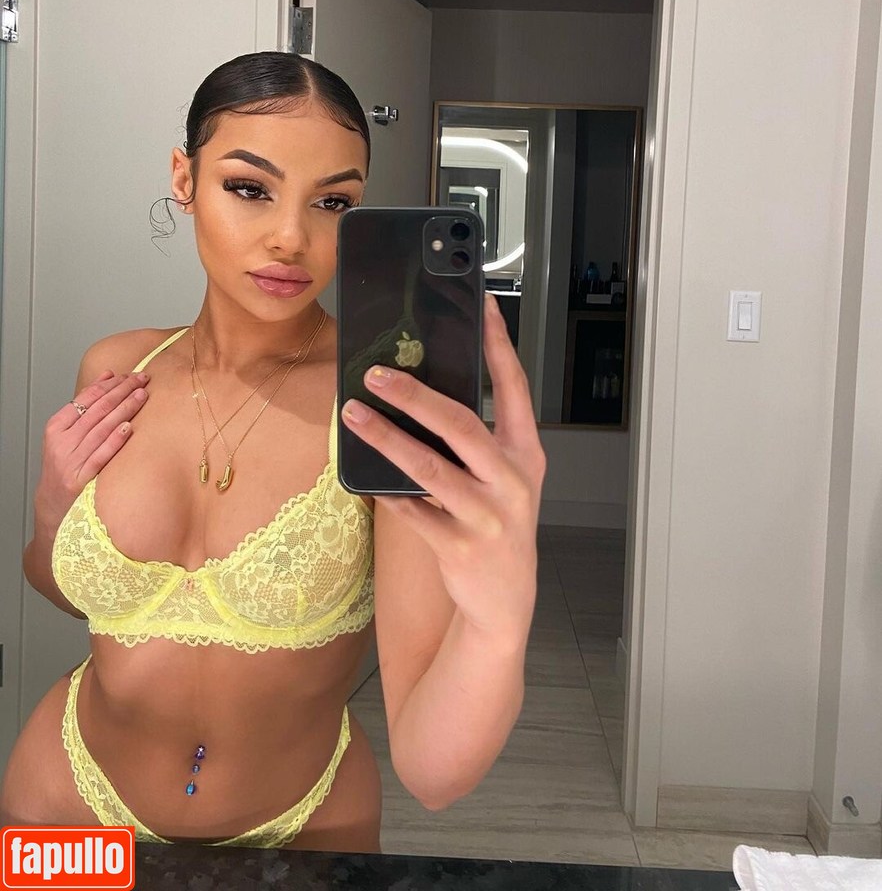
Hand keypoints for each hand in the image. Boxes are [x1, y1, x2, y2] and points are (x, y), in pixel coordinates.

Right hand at [34, 371, 150, 536]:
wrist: (54, 503)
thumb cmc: (65, 463)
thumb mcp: (67, 433)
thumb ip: (86, 406)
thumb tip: (107, 376)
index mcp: (56, 427)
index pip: (85, 399)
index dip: (109, 384)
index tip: (128, 375)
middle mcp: (62, 442)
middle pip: (96, 410)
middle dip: (121, 391)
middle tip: (142, 379)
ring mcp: (71, 460)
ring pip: (101, 429)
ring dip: (124, 409)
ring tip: (142, 395)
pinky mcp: (81, 479)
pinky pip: (101, 455)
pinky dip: (114, 440)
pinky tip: (128, 427)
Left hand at [342, 293, 545, 641]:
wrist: (505, 602)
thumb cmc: (498, 527)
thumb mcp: (503, 480)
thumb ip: (476, 442)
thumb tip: (423, 394)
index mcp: (525, 454)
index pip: (514, 387)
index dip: (498, 344)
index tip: (482, 307)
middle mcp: (512, 480)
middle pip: (461, 423)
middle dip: (415, 394)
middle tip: (377, 373)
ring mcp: (487, 515)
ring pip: (428, 466)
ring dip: (385, 436)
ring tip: (352, 414)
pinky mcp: (459, 545)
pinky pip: (412, 510)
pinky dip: (386, 490)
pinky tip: (364, 476)